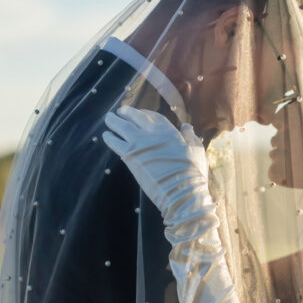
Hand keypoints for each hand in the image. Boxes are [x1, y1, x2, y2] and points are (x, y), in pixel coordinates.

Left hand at [102, 105, 209, 224]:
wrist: (180, 191)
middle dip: (127, 112)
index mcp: (169, 131)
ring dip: (114, 121)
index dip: (146, 113)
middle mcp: (152, 134)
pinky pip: (115, 143)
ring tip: (108, 118)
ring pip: (122, 127)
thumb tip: (186, 126)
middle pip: (135, 117)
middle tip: (120, 111)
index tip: (140, 113)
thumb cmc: (192, 172)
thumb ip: (190, 136)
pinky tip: (106, 135)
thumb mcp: (196, 150)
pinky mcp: (129, 157)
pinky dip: (109, 138)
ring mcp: (139, 144)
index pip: (154, 117)